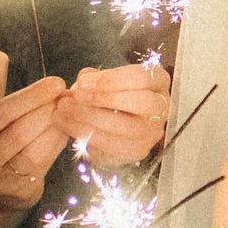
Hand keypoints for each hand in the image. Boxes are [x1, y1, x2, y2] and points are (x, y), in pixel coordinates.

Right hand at [0, 73, 69, 212]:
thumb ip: (13, 109)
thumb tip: (55, 89)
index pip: (0, 112)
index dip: (32, 96)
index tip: (56, 83)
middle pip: (19, 131)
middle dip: (48, 110)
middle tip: (69, 96)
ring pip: (34, 150)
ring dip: (56, 127)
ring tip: (70, 112)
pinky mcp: (19, 193)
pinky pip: (44, 164)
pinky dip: (57, 144)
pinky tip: (66, 131)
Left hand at [55, 62, 170, 165]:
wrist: (111, 126)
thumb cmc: (109, 97)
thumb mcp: (103, 80)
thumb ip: (94, 78)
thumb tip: (83, 82)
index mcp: (157, 81)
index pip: (143, 77)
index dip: (112, 80)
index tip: (83, 82)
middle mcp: (162, 107)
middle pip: (143, 102)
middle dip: (106, 99)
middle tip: (76, 96)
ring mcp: (153, 131)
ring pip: (128, 127)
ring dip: (92, 118)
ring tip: (66, 110)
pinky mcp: (139, 150)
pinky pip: (115, 146)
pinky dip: (89, 135)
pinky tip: (69, 125)